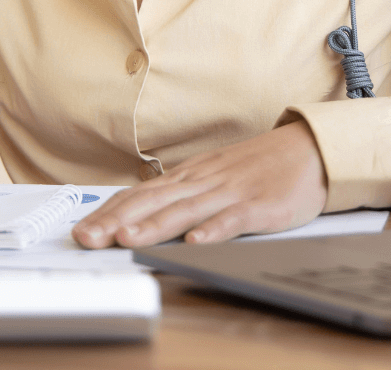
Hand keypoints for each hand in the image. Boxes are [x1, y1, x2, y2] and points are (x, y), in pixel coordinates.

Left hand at [72, 120, 326, 248]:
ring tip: (128, 239)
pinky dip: (214, 230)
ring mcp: (230, 192)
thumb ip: (180, 194)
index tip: (82, 230)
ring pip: (186, 210)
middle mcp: (203, 182)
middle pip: (154, 202)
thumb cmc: (257, 167)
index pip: (140, 194)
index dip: (109, 212)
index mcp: (189, 177)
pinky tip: (196, 241)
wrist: (308, 149)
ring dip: (155, 226)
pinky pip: (234, 218)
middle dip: (117, 220)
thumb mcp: (212, 175)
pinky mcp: (260, 205)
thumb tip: (140, 213)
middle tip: (88, 238)